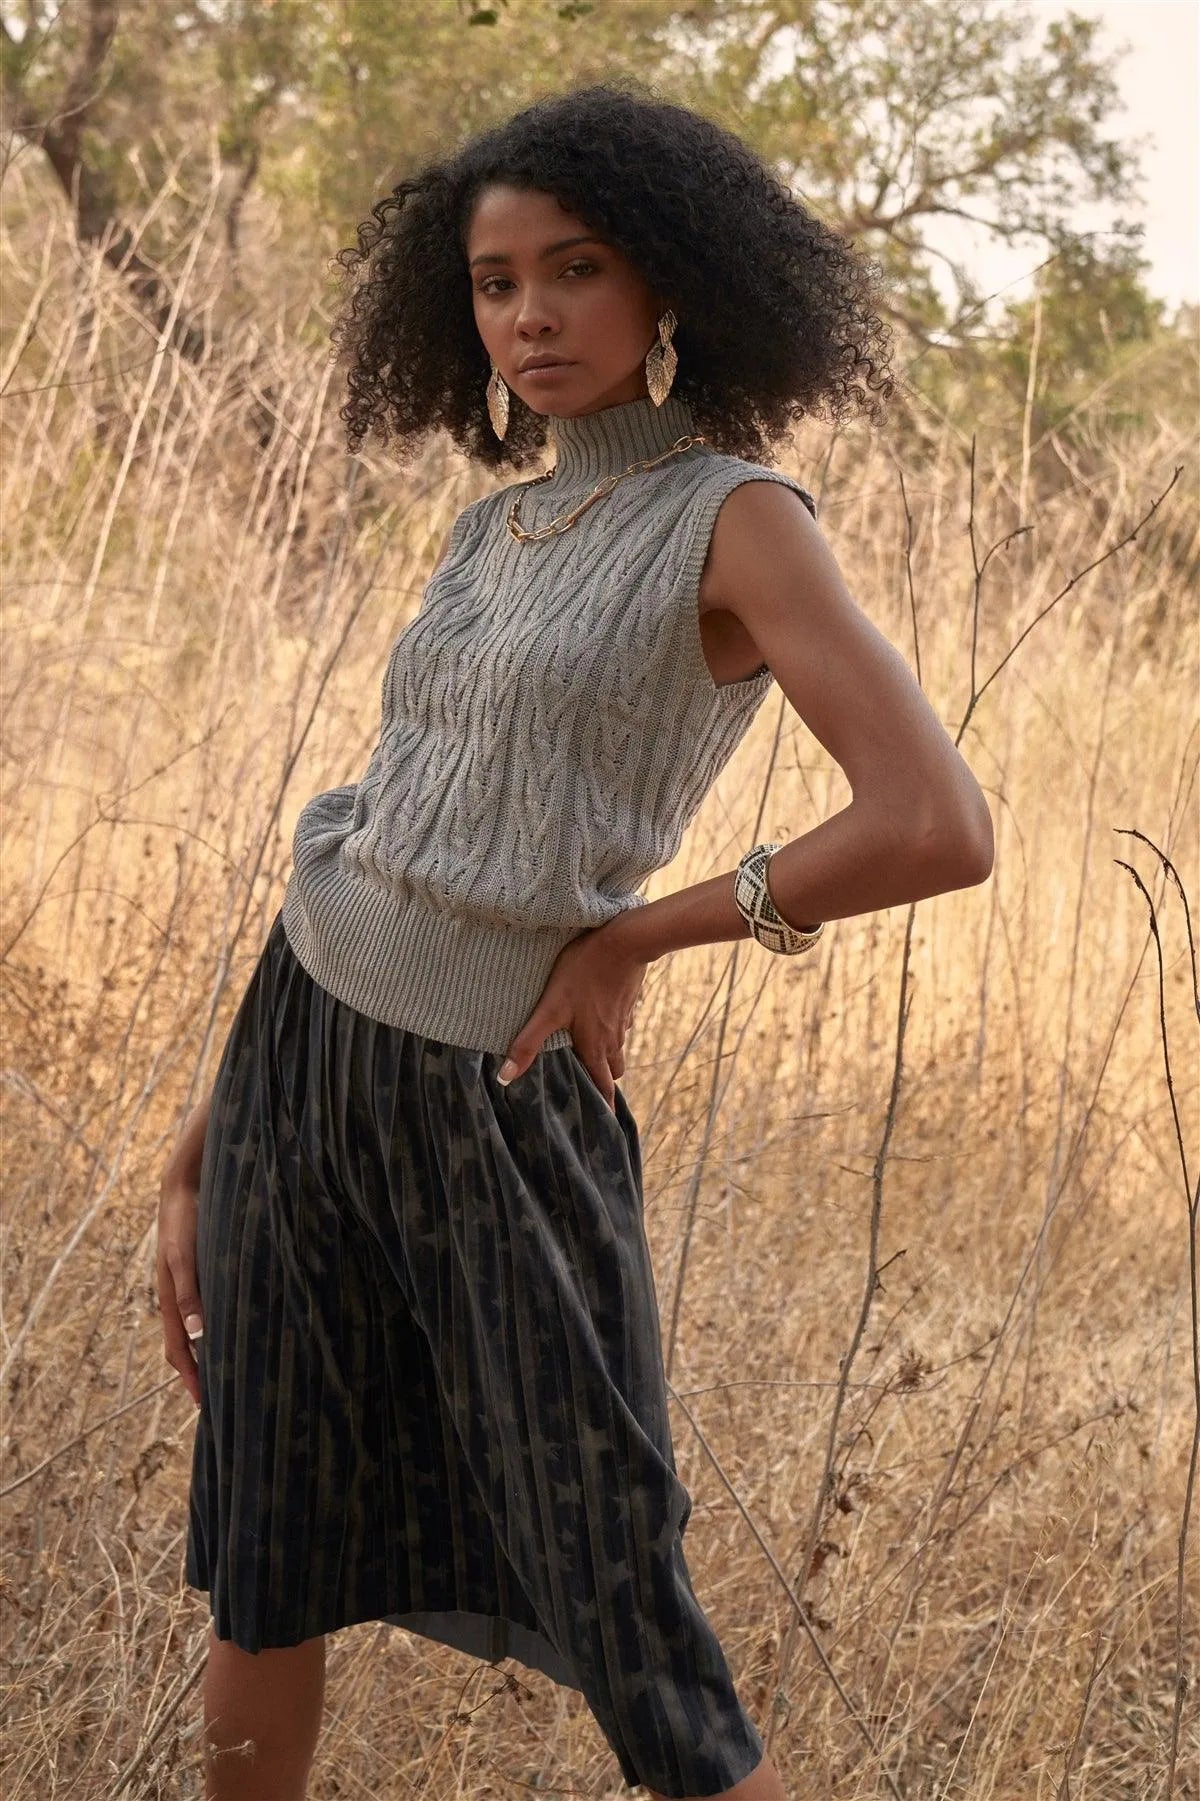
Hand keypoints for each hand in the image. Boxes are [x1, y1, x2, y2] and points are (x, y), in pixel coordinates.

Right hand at [156, 1107, 208, 1408]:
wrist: (184, 1184)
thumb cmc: (184, 1220)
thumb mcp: (184, 1256)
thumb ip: (189, 1292)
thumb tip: (196, 1334)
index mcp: (170, 1299)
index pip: (178, 1350)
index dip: (191, 1379)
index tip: (204, 1407)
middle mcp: (179, 1297)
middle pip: (186, 1346)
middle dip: (199, 1373)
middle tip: (220, 1400)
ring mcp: (189, 1286)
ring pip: (197, 1330)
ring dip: (208, 1353)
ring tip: (230, 1372)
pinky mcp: (202, 1272)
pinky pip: (207, 1309)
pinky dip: (216, 1328)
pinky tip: (235, 1329)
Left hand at [497, 919, 648, 1110]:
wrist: (624, 941)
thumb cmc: (584, 974)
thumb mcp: (551, 1009)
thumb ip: (528, 1042)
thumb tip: (505, 1077)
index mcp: (595, 1046)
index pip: (604, 1088)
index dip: (604, 1108)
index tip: (605, 1126)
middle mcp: (612, 1038)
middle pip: (613, 1070)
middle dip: (605, 1083)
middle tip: (594, 1092)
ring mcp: (623, 1019)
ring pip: (618, 1048)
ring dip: (609, 1057)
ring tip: (594, 1058)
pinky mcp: (626, 1000)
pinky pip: (621, 1024)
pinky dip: (612, 1030)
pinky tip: (600, 1019)